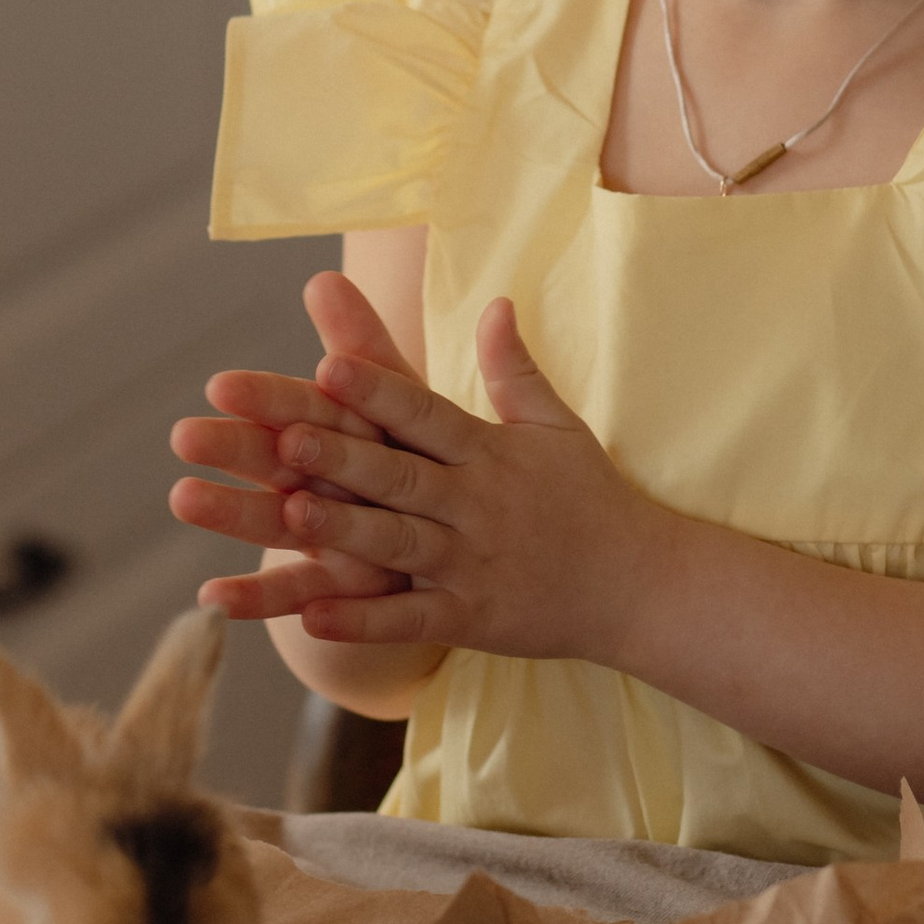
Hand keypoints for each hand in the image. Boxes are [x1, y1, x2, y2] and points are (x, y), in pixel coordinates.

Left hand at [183, 294, 661, 660]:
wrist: (641, 585)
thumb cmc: (592, 499)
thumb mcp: (557, 425)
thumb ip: (515, 368)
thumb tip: (495, 301)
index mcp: (488, 452)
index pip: (425, 413)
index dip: (377, 390)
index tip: (327, 362)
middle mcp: (475, 504)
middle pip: (399, 476)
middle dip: (342, 455)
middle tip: (282, 434)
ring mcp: (471, 565)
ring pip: (398, 544)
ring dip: (344, 530)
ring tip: (289, 512)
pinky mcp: (472, 619)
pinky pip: (411, 620)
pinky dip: (364, 621)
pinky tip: (311, 618)